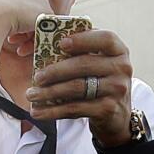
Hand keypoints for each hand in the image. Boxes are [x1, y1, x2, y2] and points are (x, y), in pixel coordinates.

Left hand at [26, 28, 134, 146]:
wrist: (117, 115)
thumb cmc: (100, 82)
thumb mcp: (98, 63)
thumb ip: (81, 50)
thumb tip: (44, 41)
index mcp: (118, 50)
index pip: (104, 38)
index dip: (82, 39)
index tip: (60, 43)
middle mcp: (122, 67)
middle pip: (84, 64)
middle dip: (56, 70)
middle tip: (37, 76)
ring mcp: (117, 89)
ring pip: (78, 88)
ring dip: (50, 92)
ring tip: (31, 94)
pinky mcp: (108, 109)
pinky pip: (76, 108)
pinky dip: (54, 111)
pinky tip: (39, 112)